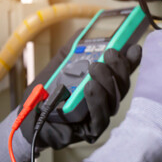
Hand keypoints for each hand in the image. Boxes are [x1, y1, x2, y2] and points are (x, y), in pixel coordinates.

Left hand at [0, 30, 140, 161]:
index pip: (122, 71)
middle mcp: (106, 99)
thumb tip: (88, 31)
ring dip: (107, 81)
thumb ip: (75, 48)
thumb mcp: (60, 63)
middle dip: (119, 68)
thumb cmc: (46, 91)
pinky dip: (97, 100)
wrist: (28, 115)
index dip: (131, 60)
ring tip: (95, 68)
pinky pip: (101, 117)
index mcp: (103, 83)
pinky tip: (90, 87)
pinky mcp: (92, 129)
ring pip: (115, 99)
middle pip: (123, 85)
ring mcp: (101, 114)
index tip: (134, 47)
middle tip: (110, 53)